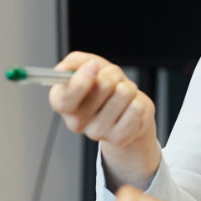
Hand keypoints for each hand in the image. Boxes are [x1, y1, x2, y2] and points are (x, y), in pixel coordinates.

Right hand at [48, 52, 159, 188]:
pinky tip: (130, 107)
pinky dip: (138, 100)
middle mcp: (76, 122)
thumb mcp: (85, 66)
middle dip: (113, 74)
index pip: (65, 98)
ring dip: (128, 87)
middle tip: (113, 79)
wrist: (124, 109)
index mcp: (62, 103)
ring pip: (123, 93)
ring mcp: (97, 132)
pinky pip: (137, 107)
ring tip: (122, 94)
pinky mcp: (119, 137)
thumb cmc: (102, 85)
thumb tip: (64, 70)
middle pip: (102, 86)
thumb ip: (72, 63)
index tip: (93, 66)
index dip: (81, 80)